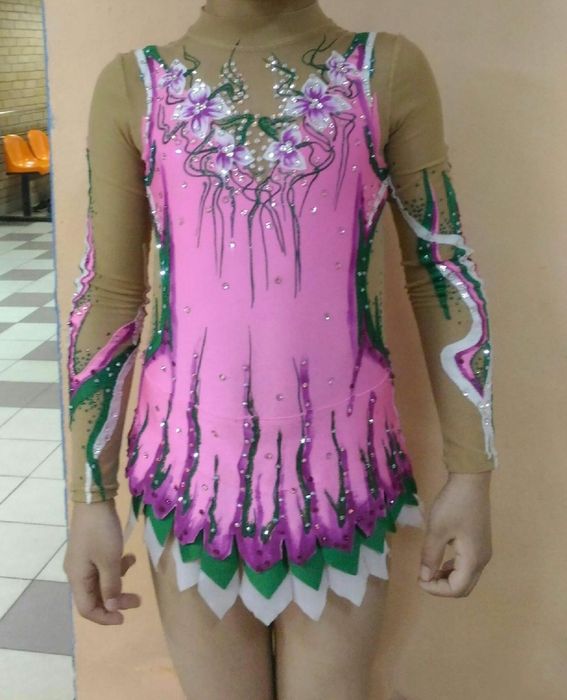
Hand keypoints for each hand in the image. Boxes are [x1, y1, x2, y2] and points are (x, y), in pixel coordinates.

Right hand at [63, 498, 140, 624]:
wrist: (94, 500)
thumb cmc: (101, 532)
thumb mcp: (109, 560)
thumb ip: (111, 586)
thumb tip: (111, 607)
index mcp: (78, 578)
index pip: (87, 609)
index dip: (105, 617)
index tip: (124, 618)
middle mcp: (77, 572)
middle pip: (95, 596)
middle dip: (116, 600)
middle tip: (138, 599)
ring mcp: (84, 560)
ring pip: (101, 581)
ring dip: (119, 580)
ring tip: (133, 566)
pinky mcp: (91, 549)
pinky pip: (104, 566)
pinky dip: (117, 565)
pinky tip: (130, 556)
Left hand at [418, 471, 492, 596]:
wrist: (471, 480)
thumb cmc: (453, 504)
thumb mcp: (437, 530)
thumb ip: (430, 556)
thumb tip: (424, 577)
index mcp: (473, 559)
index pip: (457, 589)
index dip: (436, 589)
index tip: (418, 579)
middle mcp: (482, 559)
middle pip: (464, 587)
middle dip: (442, 587)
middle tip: (423, 577)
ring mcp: (482, 550)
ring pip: (466, 576)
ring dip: (447, 578)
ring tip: (428, 569)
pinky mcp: (479, 542)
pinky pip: (467, 564)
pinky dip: (452, 568)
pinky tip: (439, 559)